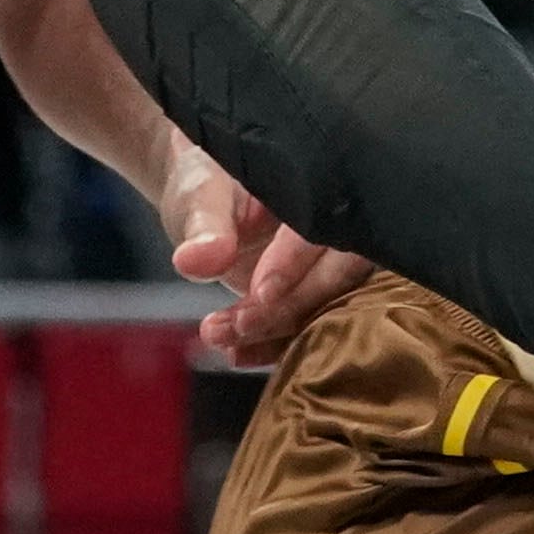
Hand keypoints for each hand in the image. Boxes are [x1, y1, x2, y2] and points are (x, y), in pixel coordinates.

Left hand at [154, 134, 377, 364]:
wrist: (202, 195)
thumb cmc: (205, 180)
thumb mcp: (199, 195)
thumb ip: (203, 226)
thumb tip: (195, 260)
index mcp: (323, 183)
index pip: (325, 225)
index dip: (297, 261)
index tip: (259, 292)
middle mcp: (337, 223)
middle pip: (338, 272)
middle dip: (290, 306)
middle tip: (239, 324)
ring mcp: (328, 261)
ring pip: (325, 303)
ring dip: (276, 331)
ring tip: (218, 334)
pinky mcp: (311, 291)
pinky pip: (306, 322)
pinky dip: (272, 345)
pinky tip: (235, 352)